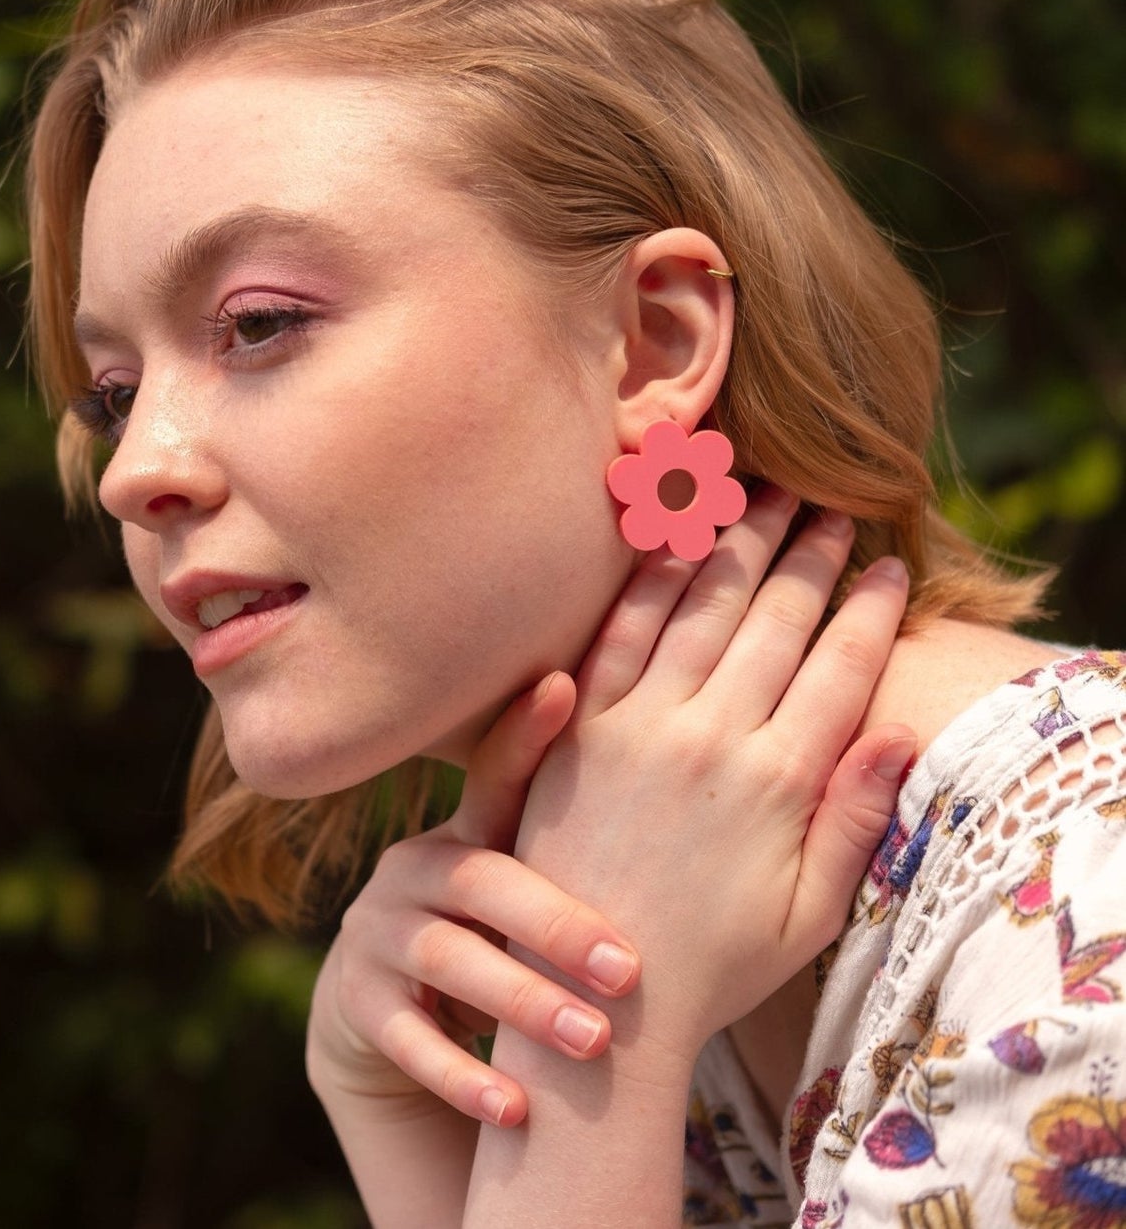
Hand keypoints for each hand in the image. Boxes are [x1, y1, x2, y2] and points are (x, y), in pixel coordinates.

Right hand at [306, 671, 642, 1128]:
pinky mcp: (357, 1000)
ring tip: (590, 1044)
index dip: (526, 731)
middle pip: (481, 877)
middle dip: (556, 923)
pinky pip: (403, 1035)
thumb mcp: (532, 882)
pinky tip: (512, 1109)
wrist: (395, 1008)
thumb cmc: (501, 936)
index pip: (499, 773)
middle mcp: (418, 866)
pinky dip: (459, 1072)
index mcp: (473, 830)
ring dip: (520, 1000)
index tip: (564, 686)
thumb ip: (584, 835)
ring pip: (444, 956)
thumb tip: (690, 772)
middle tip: (628, 971)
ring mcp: (380, 930)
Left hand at [512, 489, 914, 1063]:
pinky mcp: (576, 724)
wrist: (593, 987)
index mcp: (778, 782)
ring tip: (765, 494)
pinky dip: (647, 578)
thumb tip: (905, 732)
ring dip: (737, 542)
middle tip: (833, 506)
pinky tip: (671, 536)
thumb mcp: (808, 914)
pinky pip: (617, 631)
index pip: (839, 668)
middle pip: (773, 620)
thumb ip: (856, 821)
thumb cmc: (712, 961)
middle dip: (810, 555)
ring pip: (699, 607)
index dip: (871, 610)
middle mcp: (710, 737)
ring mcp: (637, 724)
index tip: (893, 566)